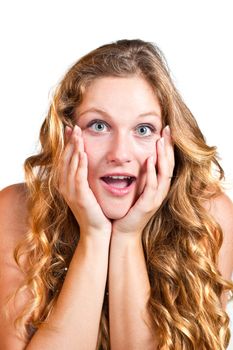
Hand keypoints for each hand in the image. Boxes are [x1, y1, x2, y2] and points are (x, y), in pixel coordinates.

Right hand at [57, 125, 111, 238]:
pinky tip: (83, 153)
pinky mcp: (80, 197)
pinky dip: (80, 164)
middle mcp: (65, 187)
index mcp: (66, 185)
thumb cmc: (95, 211)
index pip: (65, 159)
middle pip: (65, 159)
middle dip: (70, 142)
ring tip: (79, 135)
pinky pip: (79, 177)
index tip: (72, 130)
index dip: (68, 144)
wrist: (96, 231)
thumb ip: (85, 177)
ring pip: (70, 166)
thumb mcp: (87, 191)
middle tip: (75, 127)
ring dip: (74, 149)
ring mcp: (70, 192)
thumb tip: (88, 162)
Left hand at [112, 125, 174, 239]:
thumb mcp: (136, 189)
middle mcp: (160, 192)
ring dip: (163, 157)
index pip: (167, 163)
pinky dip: (152, 173)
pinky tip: (150, 160)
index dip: (168, 147)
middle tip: (167, 129)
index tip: (165, 130)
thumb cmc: (128, 210)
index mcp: (158, 187)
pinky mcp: (147, 205)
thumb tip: (139, 157)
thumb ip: (140, 175)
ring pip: (164, 174)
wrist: (123, 231)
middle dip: (169, 147)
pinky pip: (152, 186)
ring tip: (160, 141)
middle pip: (170, 165)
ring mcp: (155, 199)